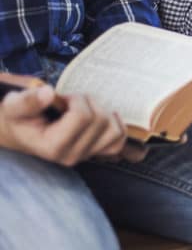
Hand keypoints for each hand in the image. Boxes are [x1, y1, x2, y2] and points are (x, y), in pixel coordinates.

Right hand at [0, 86, 133, 165]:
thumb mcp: (14, 106)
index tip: (63, 98)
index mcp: (54, 146)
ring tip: (85, 107)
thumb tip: (48, 93)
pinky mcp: (96, 152)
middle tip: (72, 101)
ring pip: (114, 131)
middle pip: (100, 120)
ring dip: (104, 111)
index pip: (82, 117)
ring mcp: (86, 155)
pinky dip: (117, 125)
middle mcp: (72, 156)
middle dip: (89, 102)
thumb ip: (28, 100)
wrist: (23, 130)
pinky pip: (119, 140)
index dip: (77, 99)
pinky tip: (106, 115)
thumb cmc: (20, 117)